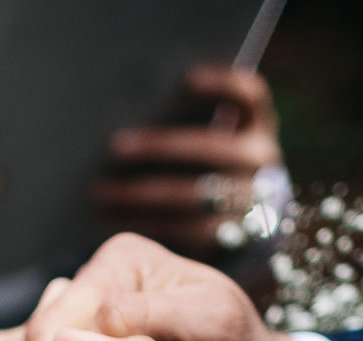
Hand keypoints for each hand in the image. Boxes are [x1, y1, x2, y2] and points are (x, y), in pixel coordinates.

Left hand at [92, 66, 282, 258]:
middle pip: (209, 148)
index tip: (186, 80)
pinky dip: (147, 224)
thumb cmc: (209, 172)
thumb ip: (187, 123)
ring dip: (140, 194)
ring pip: (194, 194)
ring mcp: (253, 201)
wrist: (249, 236)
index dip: (222, 85)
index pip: (249, 95)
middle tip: (114, 147)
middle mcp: (262, 160)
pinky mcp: (237, 239)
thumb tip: (124, 106)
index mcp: (257, 124)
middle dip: (158, 146)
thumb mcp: (210, 141)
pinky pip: (190, 231)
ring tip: (100, 193)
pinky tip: (112, 218)